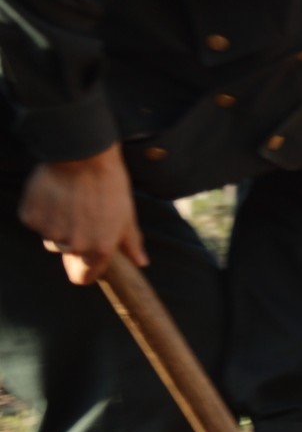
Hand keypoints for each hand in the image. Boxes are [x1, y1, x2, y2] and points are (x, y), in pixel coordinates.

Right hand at [20, 146, 145, 285]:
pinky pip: (36, 221)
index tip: (87, 258)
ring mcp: (49, 231)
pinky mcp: (31, 217)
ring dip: (58, 224)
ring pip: (51, 236)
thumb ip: (131, 243)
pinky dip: (42, 211)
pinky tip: (54, 194)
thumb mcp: (127, 214)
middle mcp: (73, 245)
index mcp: (99, 249)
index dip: (86, 268)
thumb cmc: (109, 184)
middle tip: (83, 215)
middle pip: (68, 254)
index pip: (83, 277)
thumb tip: (141, 263)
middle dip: (74, 240)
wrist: (83, 155)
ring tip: (71, 200)